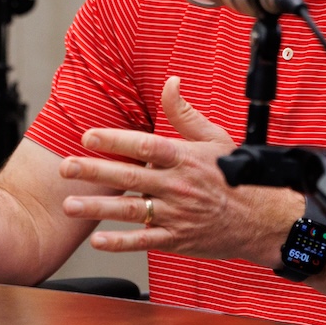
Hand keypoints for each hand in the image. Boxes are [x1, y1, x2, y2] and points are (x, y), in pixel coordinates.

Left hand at [58, 77, 299, 265]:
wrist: (260, 218)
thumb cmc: (237, 175)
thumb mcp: (215, 138)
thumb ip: (185, 113)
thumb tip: (171, 82)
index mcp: (185, 158)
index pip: (146, 146)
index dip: (116, 140)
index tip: (89, 136)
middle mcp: (178, 186)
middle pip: (130, 176)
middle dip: (95, 171)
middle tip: (65, 166)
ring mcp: (177, 214)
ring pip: (132, 210)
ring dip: (99, 208)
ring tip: (70, 204)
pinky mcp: (177, 239)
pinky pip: (145, 241)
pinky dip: (121, 242)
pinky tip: (98, 240)